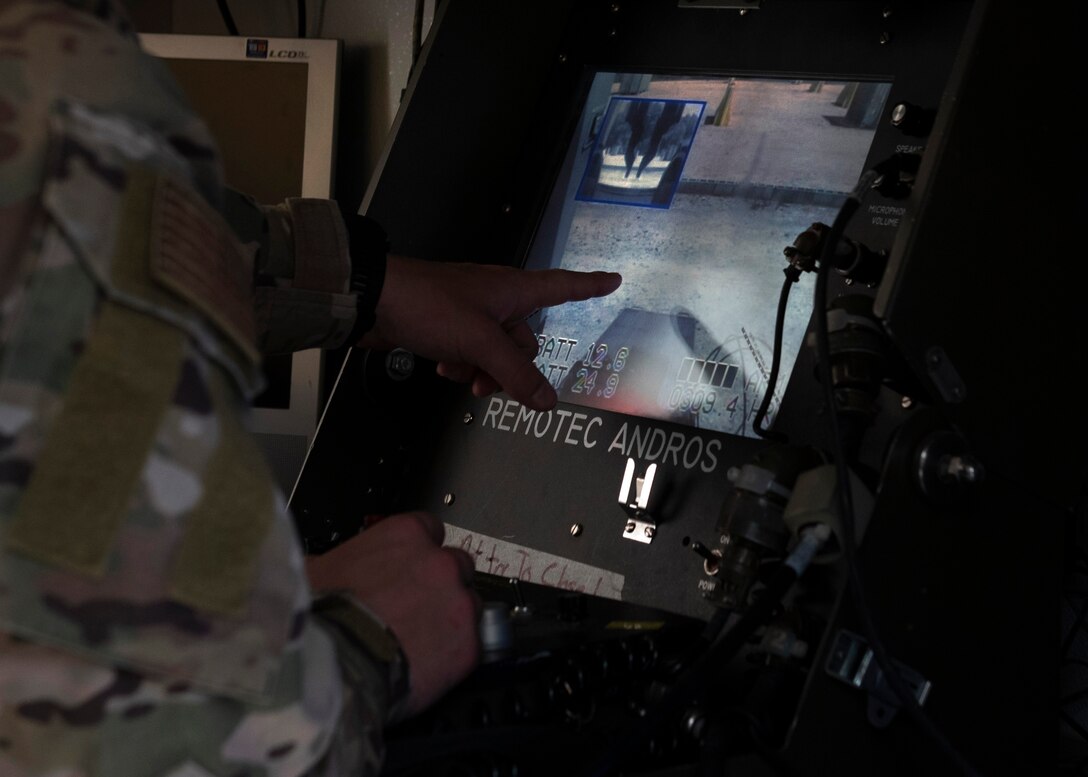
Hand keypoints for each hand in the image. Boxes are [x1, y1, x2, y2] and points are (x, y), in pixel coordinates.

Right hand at [305, 512, 480, 715]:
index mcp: (405, 535)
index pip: (429, 529)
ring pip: (469, 605)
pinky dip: (454, 656)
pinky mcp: (468, 645)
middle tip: (415, 609)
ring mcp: (459, 603)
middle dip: (441, 584)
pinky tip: (427, 667)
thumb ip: (331, 561)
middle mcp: (440, 562)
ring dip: (451, 620)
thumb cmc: (319, 617)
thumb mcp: (312, 571)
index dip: (418, 552)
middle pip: (456, 566)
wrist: (333, 666)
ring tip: (420, 643)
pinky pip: (471, 646)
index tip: (407, 570)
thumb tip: (318, 566)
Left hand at [361, 255, 621, 409]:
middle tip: (488, 381)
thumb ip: (515, 373)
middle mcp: (496, 298)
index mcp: (512, 290)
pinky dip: (461, 364)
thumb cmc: (430, 306)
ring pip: (495, 351)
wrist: (375, 301)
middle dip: (510, 366)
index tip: (613, 280)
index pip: (562, 286)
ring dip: (482, 369)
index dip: (589, 286)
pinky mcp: (448, 325)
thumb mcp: (480, 342)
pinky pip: (470, 352)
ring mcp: (471, 312)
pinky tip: (443, 367)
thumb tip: (547, 401)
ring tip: (460, 374)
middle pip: (525, 339)